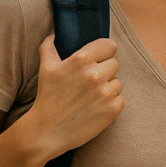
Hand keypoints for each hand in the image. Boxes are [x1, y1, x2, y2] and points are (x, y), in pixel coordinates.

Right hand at [27, 37, 123, 154]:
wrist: (46, 132)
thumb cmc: (47, 98)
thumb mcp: (45, 69)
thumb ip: (49, 47)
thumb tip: (53, 34)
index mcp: (81, 60)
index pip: (110, 45)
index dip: (103, 53)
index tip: (97, 60)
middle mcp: (95, 74)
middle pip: (114, 64)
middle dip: (104, 71)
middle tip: (89, 83)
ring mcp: (105, 93)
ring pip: (118, 82)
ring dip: (108, 88)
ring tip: (91, 96)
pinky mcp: (112, 110)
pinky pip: (120, 99)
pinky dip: (111, 103)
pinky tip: (95, 107)